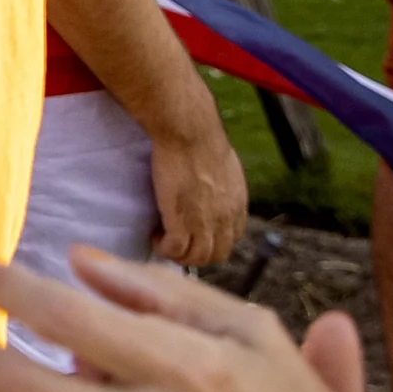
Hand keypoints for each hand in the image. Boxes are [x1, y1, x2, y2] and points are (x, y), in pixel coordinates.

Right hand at [147, 118, 251, 268]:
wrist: (190, 133)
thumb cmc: (201, 139)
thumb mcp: (223, 166)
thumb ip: (221, 182)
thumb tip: (209, 183)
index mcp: (236, 204)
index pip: (231, 238)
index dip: (212, 240)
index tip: (195, 232)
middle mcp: (225, 218)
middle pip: (215, 254)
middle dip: (195, 254)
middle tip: (176, 241)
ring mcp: (205, 223)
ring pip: (195, 258)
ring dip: (178, 254)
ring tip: (163, 240)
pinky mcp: (181, 222)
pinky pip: (174, 250)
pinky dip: (164, 249)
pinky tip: (155, 237)